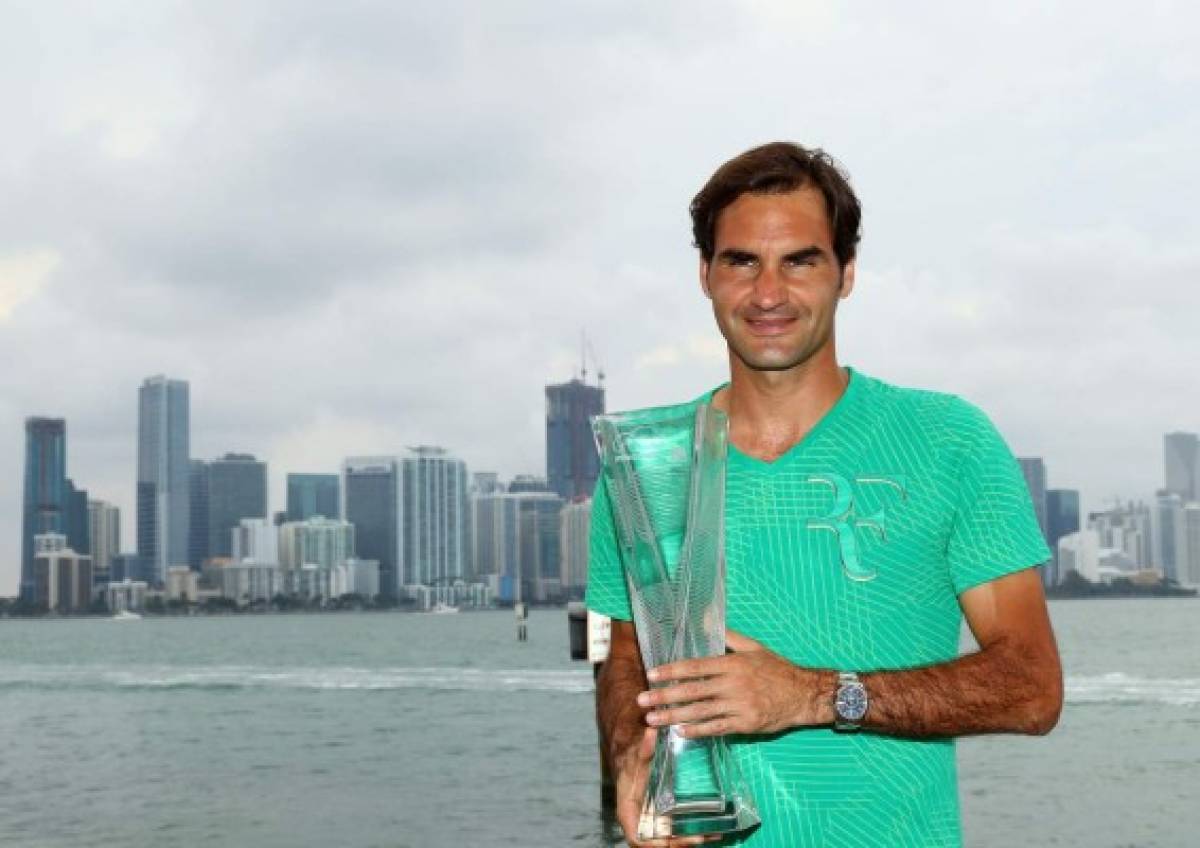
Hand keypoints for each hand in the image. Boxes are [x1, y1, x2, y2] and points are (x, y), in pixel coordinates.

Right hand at [612, 726, 722, 846]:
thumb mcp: (638, 755)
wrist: (632, 764)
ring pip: (670, 841)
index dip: (651, 844)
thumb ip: (645, 747)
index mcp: (629, 811)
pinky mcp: (663, 822)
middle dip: (679, 843)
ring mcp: (652, 824)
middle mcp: (640, 822)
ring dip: (689, 841)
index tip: (668, 842)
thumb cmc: (633, 762)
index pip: (636, 836)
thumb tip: (651, 731)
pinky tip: (711, 831)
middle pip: (657, 843)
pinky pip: (676, 834)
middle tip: (699, 837)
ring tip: (712, 835)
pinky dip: (691, 834)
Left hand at [638, 630, 835, 738]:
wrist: (803, 694)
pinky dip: (697, 730)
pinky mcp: (745, 724)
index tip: (652, 674)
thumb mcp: (753, 647)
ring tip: (653, 719)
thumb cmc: (777, 669)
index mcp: (732, 664)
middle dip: (664, 696)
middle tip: (642, 700)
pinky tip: (680, 731)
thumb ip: (728, 636)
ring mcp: (739, 706)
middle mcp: (733, 685)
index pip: (695, 667)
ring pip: (700, 712)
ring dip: (674, 716)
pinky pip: (716, 728)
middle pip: (692, 691)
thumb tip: (704, 622)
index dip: (671, 671)